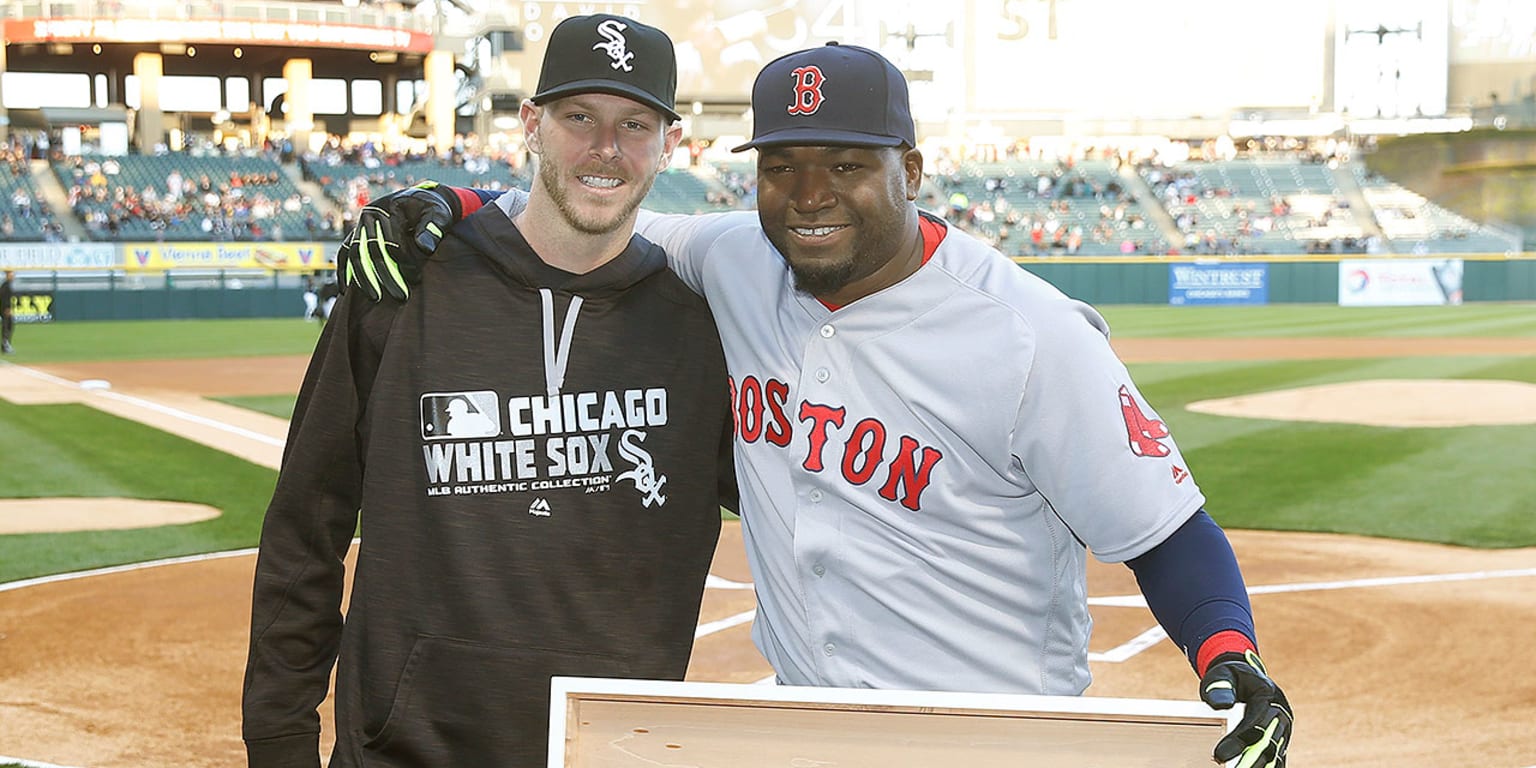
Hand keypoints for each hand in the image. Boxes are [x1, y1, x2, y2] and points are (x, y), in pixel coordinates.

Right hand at [336, 182, 460, 300]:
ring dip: (364, 278)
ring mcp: (360, 226)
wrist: (422, 202)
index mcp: (388, 208)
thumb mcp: (439, 213)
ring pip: (355, 254)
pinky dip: (344, 271)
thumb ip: (433, 228)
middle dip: (385, 276)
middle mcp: (369, 216)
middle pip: (371, 250)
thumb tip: (425, 248)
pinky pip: (344, 253)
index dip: (403, 261)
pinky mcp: (357, 235)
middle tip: (400, 297)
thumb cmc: (432, 208)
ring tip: (375, 298)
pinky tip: (344, 291)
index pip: (391, 240)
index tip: (416, 279)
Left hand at [1200, 650, 1291, 766]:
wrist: (1245, 676)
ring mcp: (1284, 726)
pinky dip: (1269, 766)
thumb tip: (1221, 705)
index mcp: (1267, 693)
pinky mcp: (1282, 738)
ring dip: (1261, 766)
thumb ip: (1220, 687)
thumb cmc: (1230, 677)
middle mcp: (1280, 712)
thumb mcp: (1222, 674)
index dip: (1237, 740)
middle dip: (1251, 760)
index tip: (1219, 755)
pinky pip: (1277, 755)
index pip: (1253, 721)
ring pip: (1275, 752)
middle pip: (1268, 741)